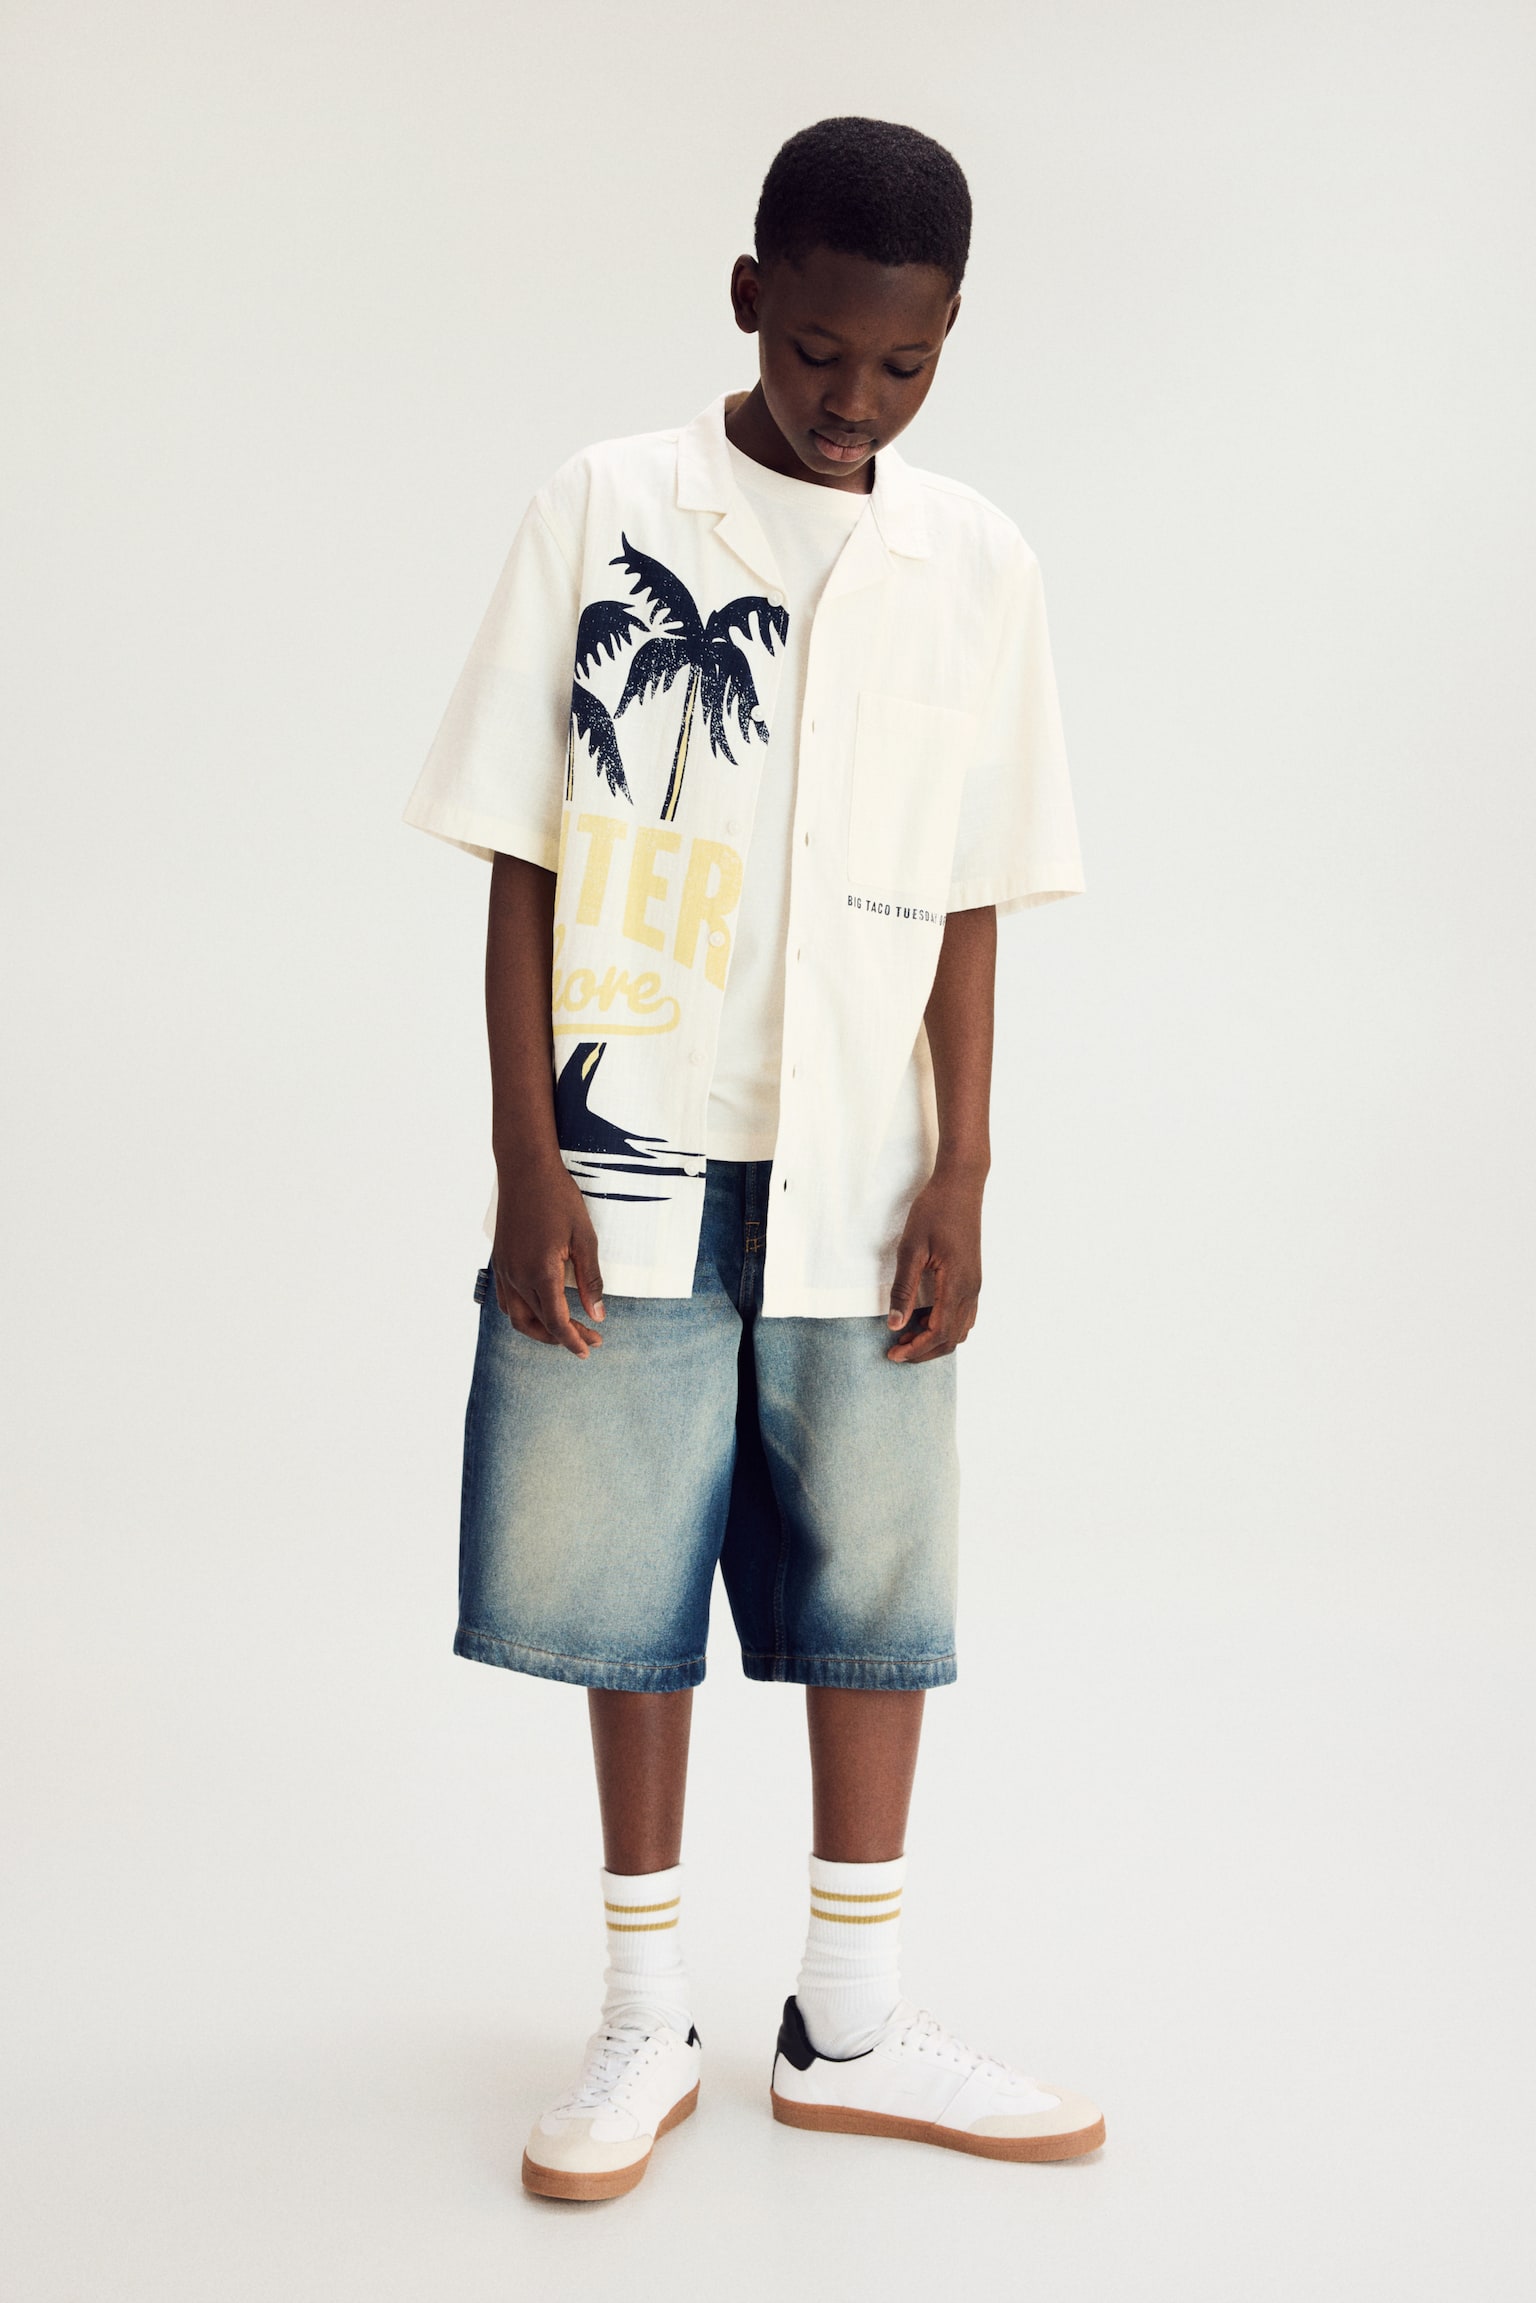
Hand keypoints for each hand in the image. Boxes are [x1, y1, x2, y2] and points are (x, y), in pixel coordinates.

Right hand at [492, 1158, 606, 1356]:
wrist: (524, 1168)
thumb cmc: (559, 1198)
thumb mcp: (585, 1238)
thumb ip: (591, 1279)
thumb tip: (598, 1315)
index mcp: (540, 1272)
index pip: (557, 1322)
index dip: (574, 1340)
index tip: (590, 1349)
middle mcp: (517, 1276)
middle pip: (538, 1324)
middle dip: (563, 1337)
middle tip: (590, 1339)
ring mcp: (504, 1269)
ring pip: (517, 1317)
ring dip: (540, 1330)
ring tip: (565, 1331)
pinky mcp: (499, 1260)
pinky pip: (507, 1300)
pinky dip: (523, 1313)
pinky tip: (540, 1309)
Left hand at [885, 1164, 984, 1362]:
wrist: (961, 1185)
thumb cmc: (934, 1210)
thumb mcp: (911, 1248)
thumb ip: (903, 1289)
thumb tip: (895, 1324)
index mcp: (957, 1284)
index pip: (938, 1333)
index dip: (915, 1349)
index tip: (893, 1354)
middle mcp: (971, 1289)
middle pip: (951, 1338)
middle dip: (923, 1350)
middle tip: (895, 1350)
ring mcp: (975, 1284)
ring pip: (960, 1329)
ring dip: (934, 1339)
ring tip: (906, 1336)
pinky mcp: (973, 1277)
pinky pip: (964, 1314)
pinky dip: (945, 1326)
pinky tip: (924, 1319)